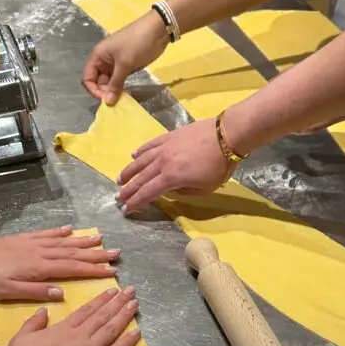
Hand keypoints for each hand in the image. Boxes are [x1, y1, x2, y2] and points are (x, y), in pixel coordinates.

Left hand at [0, 225, 121, 301]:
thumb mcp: (8, 293)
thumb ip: (35, 292)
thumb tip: (61, 293)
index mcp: (37, 268)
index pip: (71, 269)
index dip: (93, 270)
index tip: (111, 271)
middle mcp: (38, 252)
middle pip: (72, 253)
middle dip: (95, 254)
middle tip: (116, 253)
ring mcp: (31, 244)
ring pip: (62, 242)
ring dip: (82, 241)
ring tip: (100, 239)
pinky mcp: (22, 240)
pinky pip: (45, 234)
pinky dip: (59, 232)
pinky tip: (69, 229)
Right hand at [1, 287, 140, 345]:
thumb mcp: (22, 336)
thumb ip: (34, 322)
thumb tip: (43, 310)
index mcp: (63, 327)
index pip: (87, 310)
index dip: (101, 299)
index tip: (112, 290)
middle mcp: (80, 335)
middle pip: (103, 315)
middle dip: (118, 302)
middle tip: (131, 291)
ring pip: (111, 329)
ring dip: (125, 315)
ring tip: (136, 304)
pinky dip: (128, 342)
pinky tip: (138, 332)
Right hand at [82, 12, 167, 104]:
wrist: (157, 30)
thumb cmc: (136, 43)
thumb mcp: (124, 63)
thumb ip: (115, 83)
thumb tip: (108, 102)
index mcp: (98, 56)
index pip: (87, 78)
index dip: (94, 90)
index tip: (106, 99)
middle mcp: (103, 61)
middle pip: (98, 82)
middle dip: (105, 92)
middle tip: (117, 102)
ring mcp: (115, 64)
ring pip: (109, 82)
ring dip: (113, 92)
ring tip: (123, 100)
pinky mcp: (126, 66)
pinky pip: (118, 80)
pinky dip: (121, 88)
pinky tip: (127, 95)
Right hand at [115, 118, 231, 213]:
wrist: (226, 135)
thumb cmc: (219, 165)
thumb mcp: (204, 188)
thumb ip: (185, 191)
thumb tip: (173, 188)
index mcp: (171, 178)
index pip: (148, 193)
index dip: (136, 202)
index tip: (126, 210)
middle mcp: (162, 163)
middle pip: (141, 178)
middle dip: (128, 189)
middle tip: (118, 197)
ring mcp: (164, 147)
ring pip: (141, 160)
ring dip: (129, 171)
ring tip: (119, 179)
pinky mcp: (169, 136)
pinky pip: (150, 145)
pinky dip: (140, 151)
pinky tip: (134, 155)